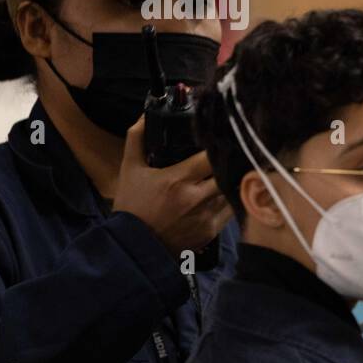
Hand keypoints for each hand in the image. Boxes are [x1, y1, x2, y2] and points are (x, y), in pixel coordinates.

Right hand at [112, 117, 233, 259]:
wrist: (133, 247)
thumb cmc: (132, 205)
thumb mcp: (130, 170)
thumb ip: (137, 139)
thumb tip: (144, 115)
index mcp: (177, 179)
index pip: (211, 156)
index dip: (217, 147)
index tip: (218, 141)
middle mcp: (196, 198)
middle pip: (227, 173)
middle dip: (227, 164)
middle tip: (227, 157)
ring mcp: (206, 216)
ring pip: (232, 191)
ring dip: (229, 182)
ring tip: (225, 174)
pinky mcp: (211, 231)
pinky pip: (230, 210)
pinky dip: (228, 201)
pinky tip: (220, 195)